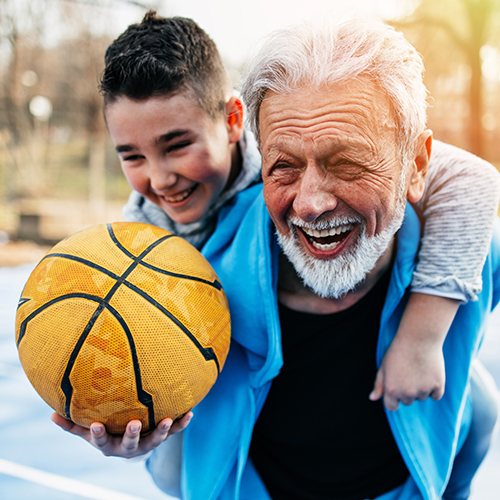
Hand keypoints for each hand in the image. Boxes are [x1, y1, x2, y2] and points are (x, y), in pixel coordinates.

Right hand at [51, 412, 192, 458]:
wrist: (129, 442)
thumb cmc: (106, 430)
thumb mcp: (87, 429)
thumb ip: (72, 424)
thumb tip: (51, 415)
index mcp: (108, 444)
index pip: (101, 440)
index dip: (98, 434)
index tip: (96, 424)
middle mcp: (128, 447)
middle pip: (130, 444)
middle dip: (132, 434)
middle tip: (134, 423)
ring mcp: (146, 443)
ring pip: (154, 441)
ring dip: (162, 431)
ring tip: (168, 420)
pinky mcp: (161, 437)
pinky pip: (173, 432)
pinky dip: (182, 424)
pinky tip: (190, 413)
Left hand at [369, 335, 444, 410]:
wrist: (418, 338)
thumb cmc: (398, 351)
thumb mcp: (383, 366)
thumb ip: (379, 384)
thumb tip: (373, 398)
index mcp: (391, 390)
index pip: (391, 407)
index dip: (393, 398)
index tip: (397, 388)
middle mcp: (407, 393)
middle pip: (407, 401)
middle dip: (406, 391)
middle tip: (408, 372)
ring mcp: (423, 390)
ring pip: (421, 397)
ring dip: (421, 388)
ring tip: (418, 369)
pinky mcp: (438, 386)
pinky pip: (436, 395)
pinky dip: (434, 387)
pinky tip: (429, 372)